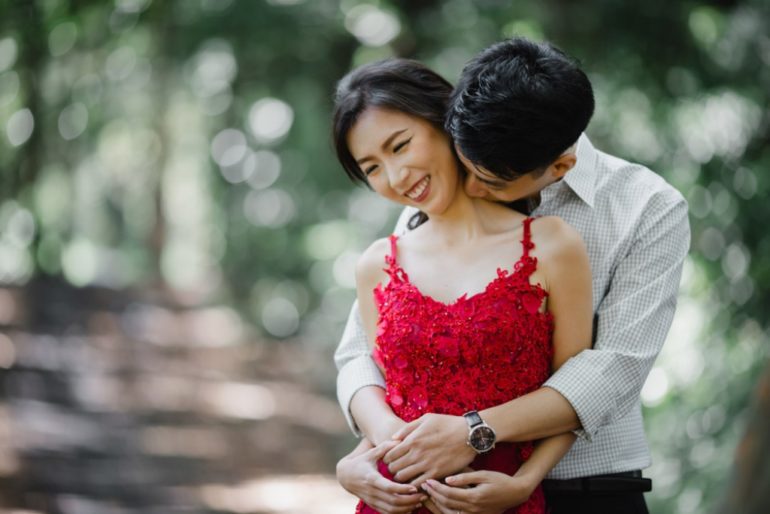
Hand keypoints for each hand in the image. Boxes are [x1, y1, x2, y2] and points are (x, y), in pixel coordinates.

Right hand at [337, 439, 427, 513]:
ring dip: (407, 508)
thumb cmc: (361, 462)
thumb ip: (384, 447)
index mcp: (371, 478)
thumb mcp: (371, 453)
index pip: (388, 488)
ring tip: (420, 501)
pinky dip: (400, 513)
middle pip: (393, 502)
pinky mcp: (373, 505)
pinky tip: (411, 507)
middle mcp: (372, 492)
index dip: (402, 489)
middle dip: (410, 501)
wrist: (345, 476)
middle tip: (423, 495)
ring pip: (392, 510)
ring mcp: (372, 500)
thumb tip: (399, 440)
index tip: (414, 487)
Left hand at [384, 413, 475, 484]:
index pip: (389, 455)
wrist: (469, 434)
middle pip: (393, 468)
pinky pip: (418, 484)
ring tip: (406, 474)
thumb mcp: (426, 419)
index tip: (392, 458)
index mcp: (413, 439)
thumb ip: (407, 428)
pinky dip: (414, 483)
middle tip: (398, 467)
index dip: (387, 458)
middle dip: (392, 469)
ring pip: (403, 478)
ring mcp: (427, 464)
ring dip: (401, 478)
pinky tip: (418, 478)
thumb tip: (393, 438)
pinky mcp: (437, 473)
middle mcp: (417, 453)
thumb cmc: (447, 424)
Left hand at [421, 470, 535, 513]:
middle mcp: (473, 509)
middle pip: (446, 504)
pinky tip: (438, 503)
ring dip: (436, 504)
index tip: (427, 480)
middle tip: (423, 486)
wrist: (515, 493)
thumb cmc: (500, 480)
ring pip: (449, 512)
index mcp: (474, 497)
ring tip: (427, 494)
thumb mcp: (483, 475)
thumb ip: (465, 477)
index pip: (449, 494)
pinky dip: (445, 510)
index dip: (436, 487)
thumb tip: (447, 479)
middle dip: (433, 495)